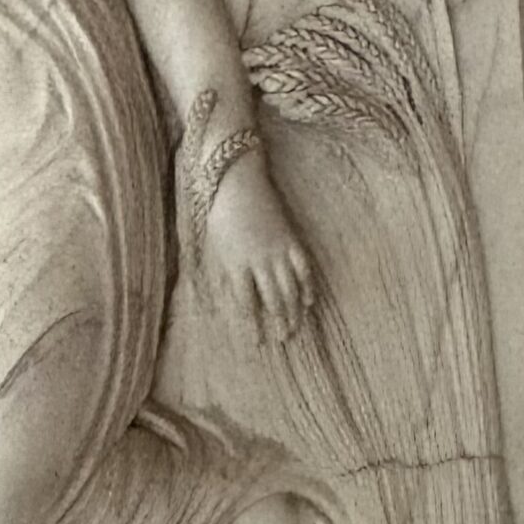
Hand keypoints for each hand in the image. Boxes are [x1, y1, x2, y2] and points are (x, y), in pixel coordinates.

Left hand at [204, 156, 313, 342]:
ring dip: (293, 311)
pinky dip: (307, 285)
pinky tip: (309, 301)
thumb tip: (229, 301)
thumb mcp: (215, 247)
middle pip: (272, 300)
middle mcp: (258, 262)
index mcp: (235, 265)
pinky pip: (303, 268)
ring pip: (289, 288)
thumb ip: (224, 274)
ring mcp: (277, 251)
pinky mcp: (291, 239)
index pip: (247, 304)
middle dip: (278, 322)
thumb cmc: (221, 214)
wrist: (237, 181)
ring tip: (296, 327)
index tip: (258, 343)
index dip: (253, 325)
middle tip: (284, 340)